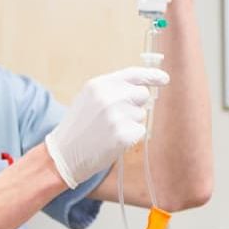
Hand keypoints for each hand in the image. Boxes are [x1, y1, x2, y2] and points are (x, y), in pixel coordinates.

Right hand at [43, 67, 168, 188]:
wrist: (64, 154)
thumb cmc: (79, 126)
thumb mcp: (89, 98)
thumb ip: (113, 90)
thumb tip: (143, 88)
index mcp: (99, 85)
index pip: (133, 74)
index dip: (152, 76)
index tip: (164, 79)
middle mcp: (108, 97)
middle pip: (142, 94)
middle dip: (135, 104)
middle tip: (116, 116)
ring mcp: (116, 116)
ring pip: (141, 114)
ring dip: (131, 122)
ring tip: (109, 130)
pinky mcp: (123, 135)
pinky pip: (140, 131)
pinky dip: (130, 137)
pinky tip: (113, 140)